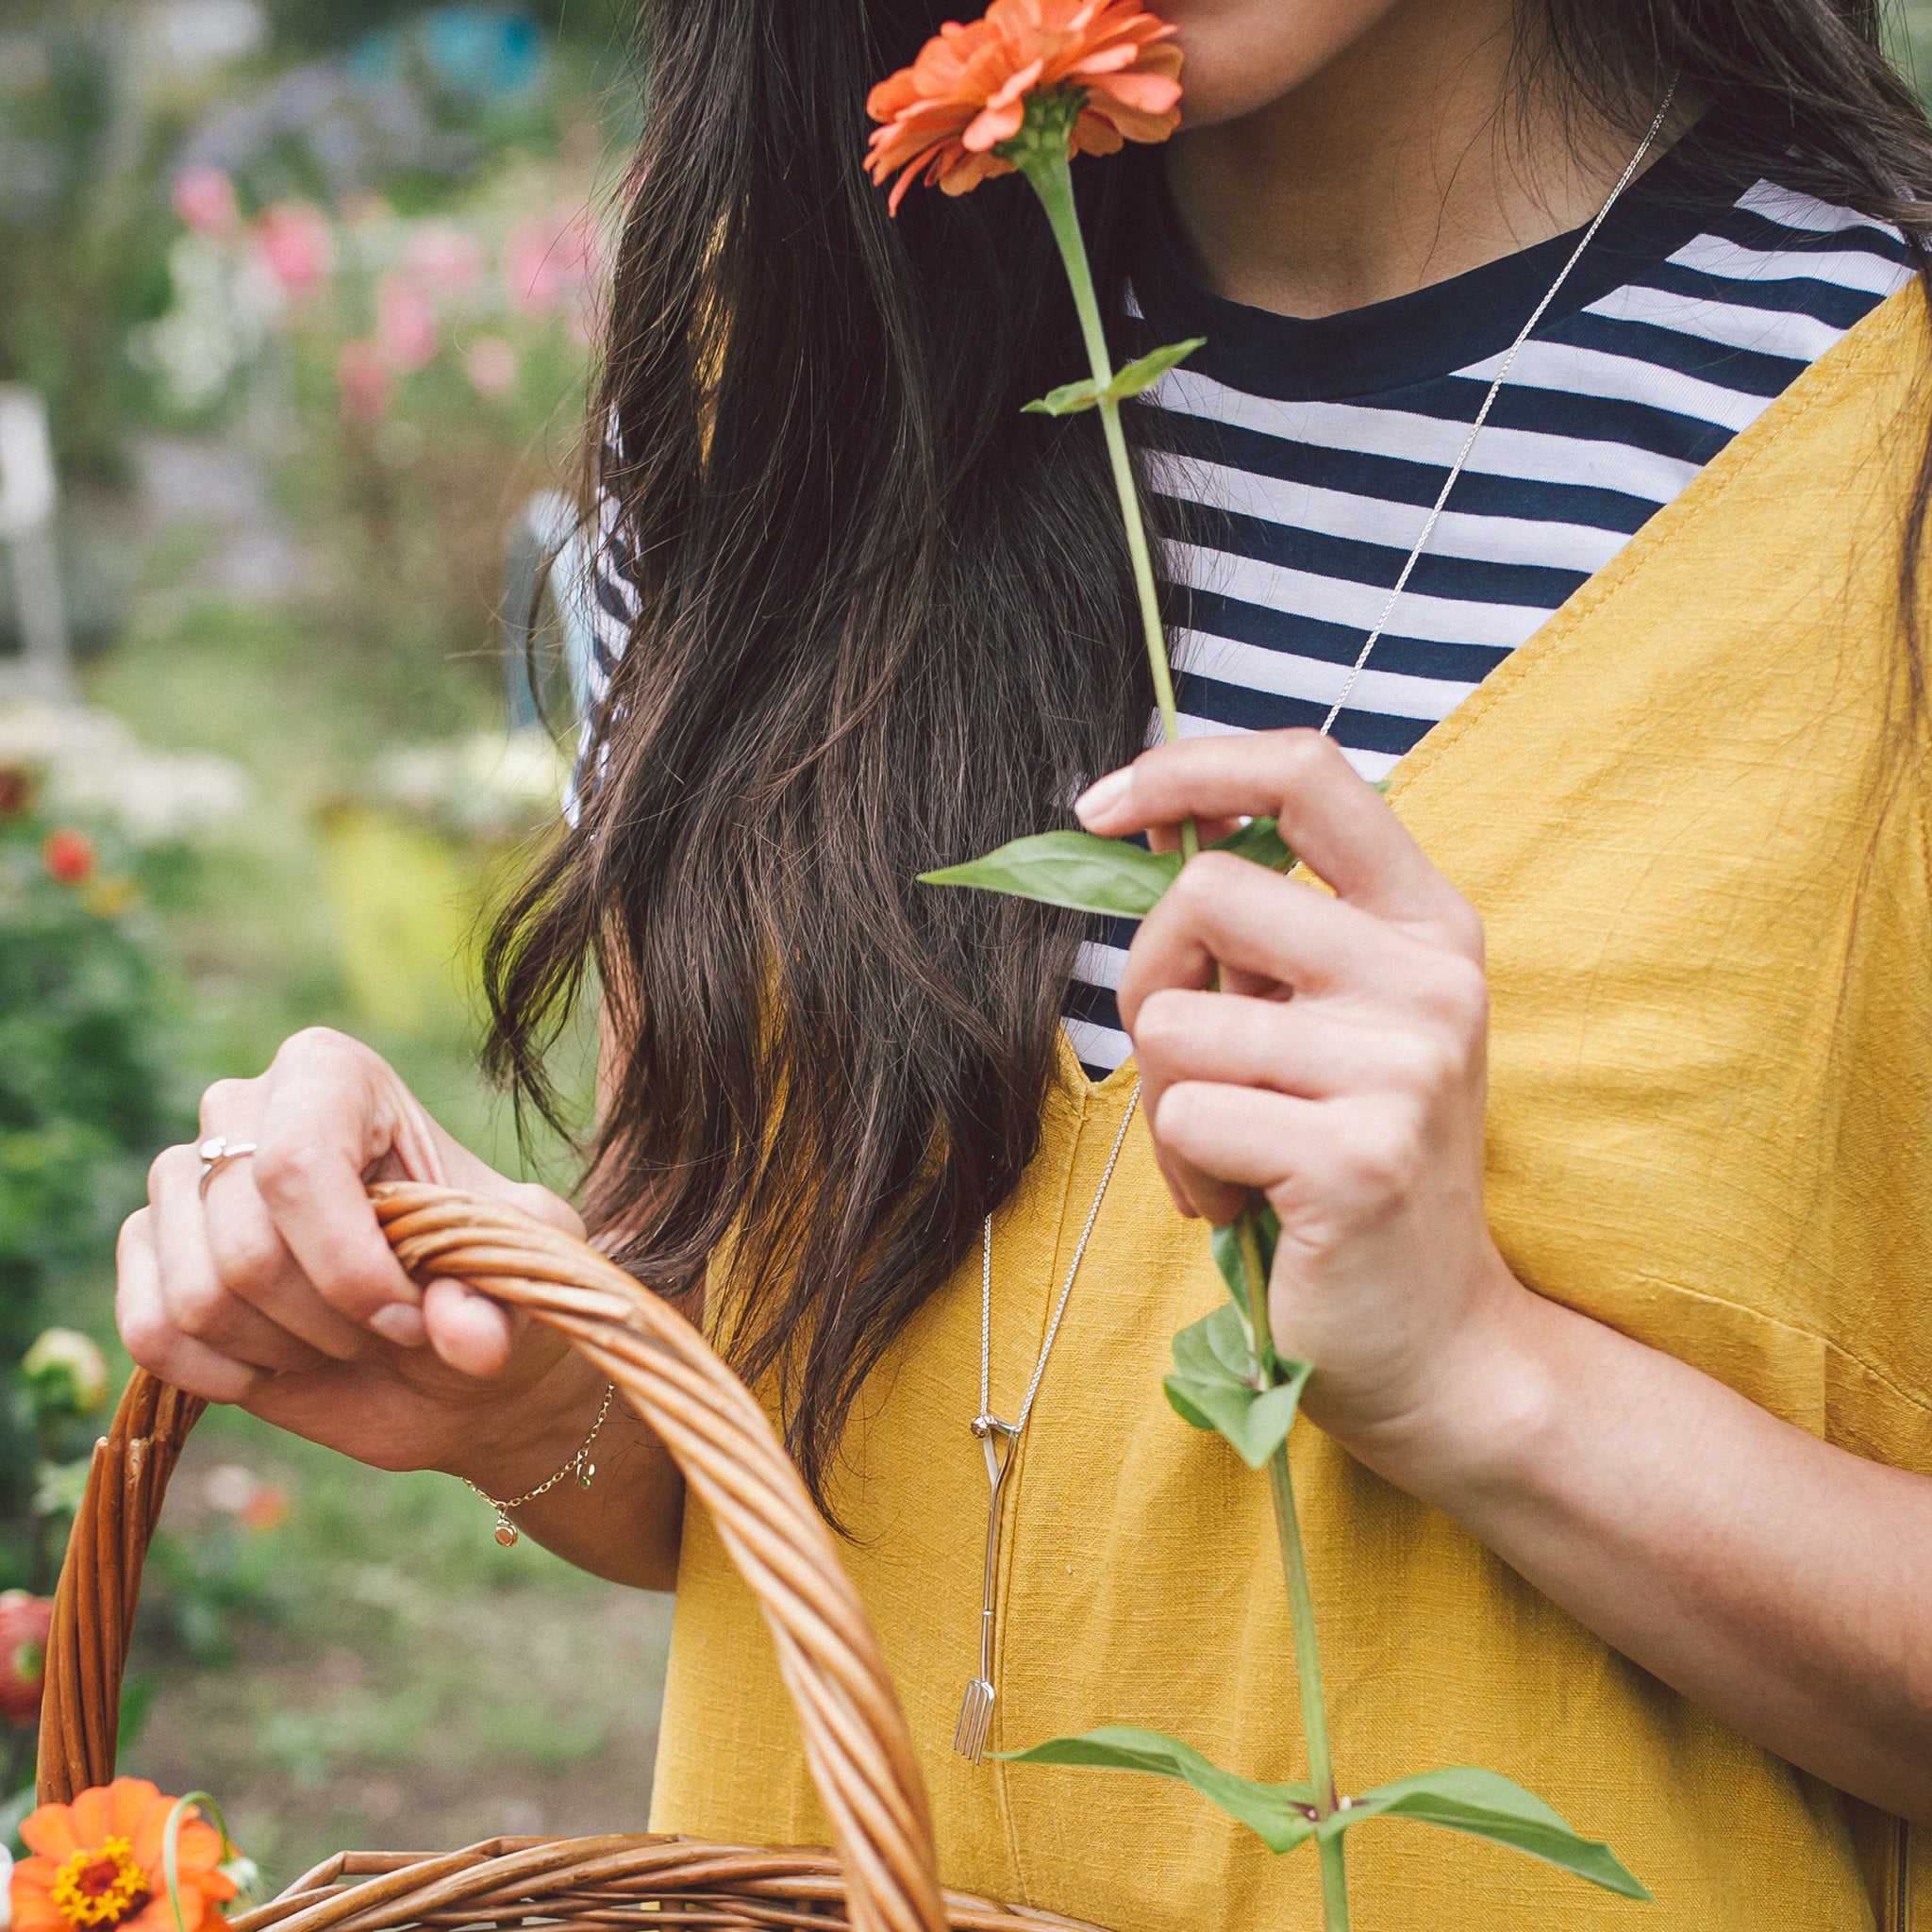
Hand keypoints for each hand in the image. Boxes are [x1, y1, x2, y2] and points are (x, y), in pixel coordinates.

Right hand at [116, 1027, 592, 1482]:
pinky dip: (222, 1374)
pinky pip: (150, 1333)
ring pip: (199, 1297)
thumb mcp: (523, 1278)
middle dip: (330, 1319)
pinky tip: (280, 1365)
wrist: (450, 1357)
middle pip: (246, 1247)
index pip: (295, 1164)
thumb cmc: (489, 1287)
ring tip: (340, 1338)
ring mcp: (182, 1182)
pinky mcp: (150, 1256)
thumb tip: (461, 1332)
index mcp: (333, 1075)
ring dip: (284, 1348)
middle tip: (391, 1330)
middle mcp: (242, 1109)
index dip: (349, 1265)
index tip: (414, 1317)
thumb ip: (501, 1300)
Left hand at [1076, 729, 1527, 1462]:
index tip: (1099, 808)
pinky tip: (1246, 1208)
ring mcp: (1404, 1067)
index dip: (1187, 768)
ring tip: (1237, 1157)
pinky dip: (1185, 1170)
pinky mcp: (1359, 1157)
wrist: (1436, 1343)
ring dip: (1168, 1102)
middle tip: (1188, 1068)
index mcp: (1425, 925)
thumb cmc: (1349, 1172)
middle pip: (1203, 894)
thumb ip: (1257, 933)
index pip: (1308, 771)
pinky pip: (1186, 1116)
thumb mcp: (1322, 1027)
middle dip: (1149, 981)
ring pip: (1174, 1022)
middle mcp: (1430, 979)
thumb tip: (1144, 820)